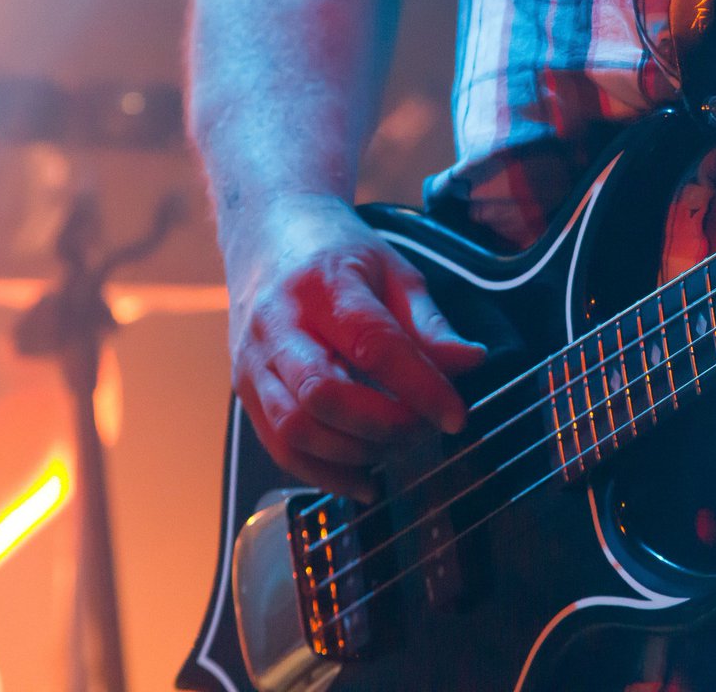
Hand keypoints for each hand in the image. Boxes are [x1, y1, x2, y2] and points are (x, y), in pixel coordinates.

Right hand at [224, 194, 485, 500]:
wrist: (269, 237)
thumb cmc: (338, 254)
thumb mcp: (395, 271)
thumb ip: (430, 323)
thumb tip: (471, 362)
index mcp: (322, 286)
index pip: (373, 345)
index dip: (420, 387)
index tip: (456, 415)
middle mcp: (278, 326)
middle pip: (324, 395)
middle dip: (385, 426)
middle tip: (426, 429)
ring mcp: (253, 362)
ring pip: (295, 430)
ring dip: (356, 453)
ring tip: (398, 447)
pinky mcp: (245, 391)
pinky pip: (280, 448)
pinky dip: (325, 475)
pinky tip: (365, 479)